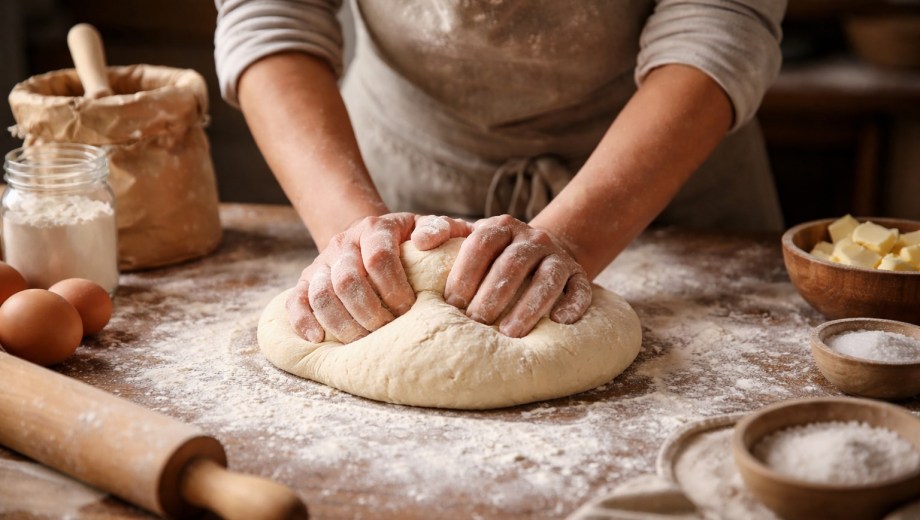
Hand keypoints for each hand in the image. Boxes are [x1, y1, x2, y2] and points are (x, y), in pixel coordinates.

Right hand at [286, 213, 471, 342]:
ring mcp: (322, 262)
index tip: (408, 310)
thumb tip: (426, 242)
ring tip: (363, 340)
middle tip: (387, 330)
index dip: (394, 288)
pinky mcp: (305, 281)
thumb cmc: (410, 241)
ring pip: (321, 293)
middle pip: (348, 279)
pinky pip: (295, 301)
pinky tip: (318, 339)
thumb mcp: (429, 228)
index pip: (379, 257)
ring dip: (342, 322)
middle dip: (369, 312)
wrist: (372, 238)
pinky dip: (304, 321)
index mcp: (375, 228)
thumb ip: (440, 229)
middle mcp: (345, 242)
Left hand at [443, 215, 591, 337]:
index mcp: (502, 226)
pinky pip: (581, 289)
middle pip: (513, 263)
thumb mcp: (469, 237)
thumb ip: (442, 234)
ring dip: (528, 306)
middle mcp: (532, 238)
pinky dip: (572, 305)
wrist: (542, 252)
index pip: (482, 242)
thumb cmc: (493, 254)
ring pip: (547, 278)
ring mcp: (558, 256)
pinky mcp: (580, 276)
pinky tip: (559, 322)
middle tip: (476, 322)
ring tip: (509, 334)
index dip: (466, 272)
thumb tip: (419, 242)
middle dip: (493, 295)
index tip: (452, 303)